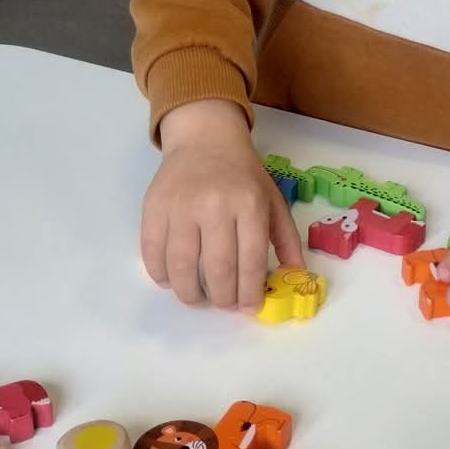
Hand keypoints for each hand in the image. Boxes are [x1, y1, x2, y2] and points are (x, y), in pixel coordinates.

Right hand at [140, 100, 303, 311]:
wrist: (205, 139)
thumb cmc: (243, 174)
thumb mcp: (272, 199)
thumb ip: (285, 237)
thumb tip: (296, 273)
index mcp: (249, 204)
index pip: (250, 261)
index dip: (249, 292)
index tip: (248, 308)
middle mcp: (215, 205)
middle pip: (217, 269)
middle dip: (222, 298)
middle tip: (224, 305)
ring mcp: (181, 207)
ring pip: (182, 266)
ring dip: (190, 293)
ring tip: (198, 299)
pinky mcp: (154, 207)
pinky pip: (153, 252)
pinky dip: (161, 274)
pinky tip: (172, 281)